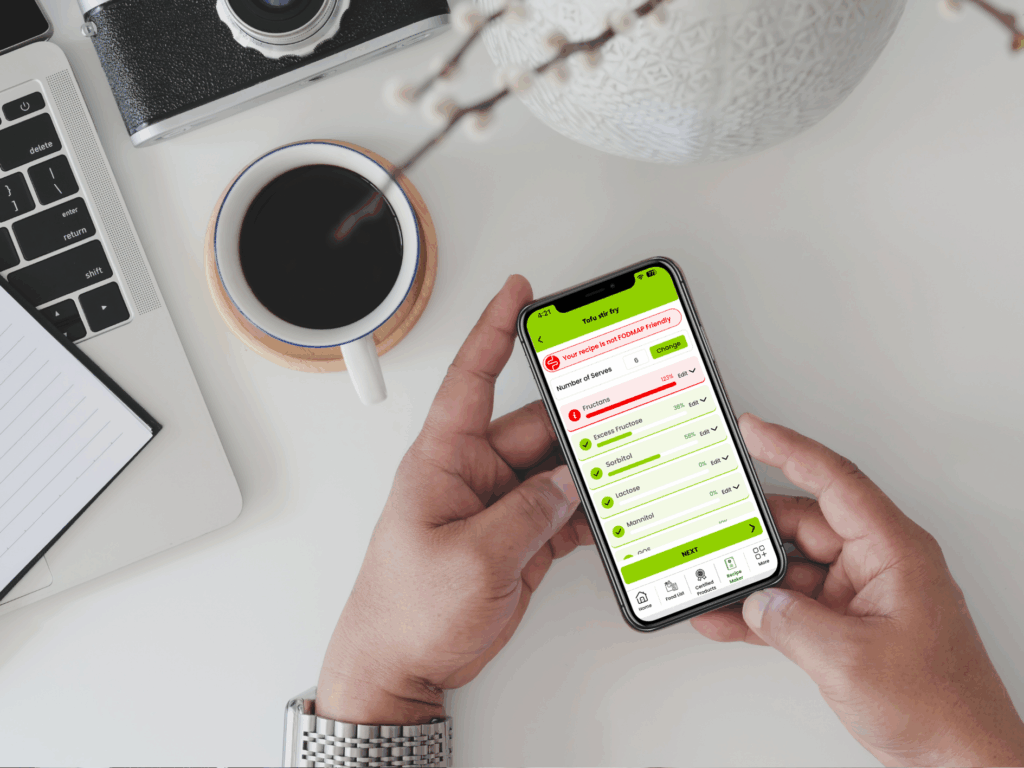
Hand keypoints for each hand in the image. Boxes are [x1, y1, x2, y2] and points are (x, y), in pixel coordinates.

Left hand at [316, 276, 591, 723]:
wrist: (402, 665)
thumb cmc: (405, 610)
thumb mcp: (471, 559)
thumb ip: (527, 515)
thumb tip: (568, 481)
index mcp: (444, 459)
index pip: (472, 378)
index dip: (495, 330)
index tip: (519, 293)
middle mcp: (473, 474)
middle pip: (535, 428)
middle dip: (576, 421)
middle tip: (618, 407)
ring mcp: (499, 507)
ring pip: (555, 471)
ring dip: (587, 473)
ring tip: (626, 467)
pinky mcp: (518, 538)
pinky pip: (561, 510)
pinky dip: (588, 513)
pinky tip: (611, 515)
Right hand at [692, 415, 1023, 766]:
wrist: (960, 758)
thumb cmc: (939, 705)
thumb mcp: (849, 659)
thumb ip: (789, 623)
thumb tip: (755, 601)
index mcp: (893, 550)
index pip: (834, 482)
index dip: (789, 450)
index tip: (753, 431)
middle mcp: (876, 564)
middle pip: (801, 525)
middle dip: (753, 530)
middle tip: (712, 524)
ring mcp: (859, 595)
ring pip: (791, 568)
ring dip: (751, 580)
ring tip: (710, 579)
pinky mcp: (845, 624)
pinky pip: (792, 605)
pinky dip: (760, 612)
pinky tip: (727, 618)